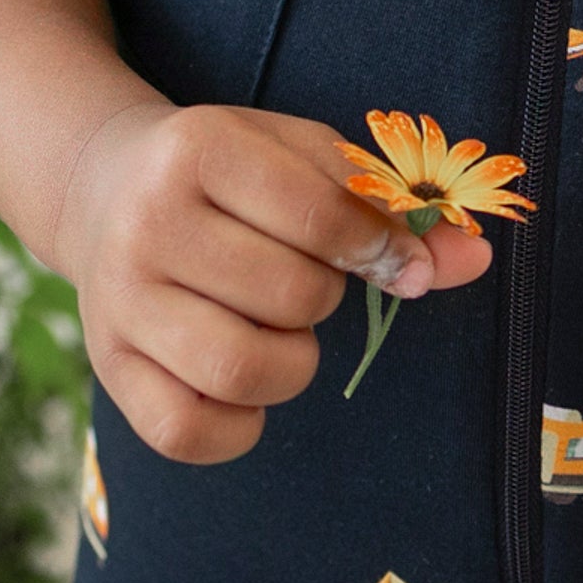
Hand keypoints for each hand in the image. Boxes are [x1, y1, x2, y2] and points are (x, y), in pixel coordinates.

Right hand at [55, 99, 491, 463]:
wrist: (107, 185)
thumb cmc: (230, 170)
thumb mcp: (302, 156)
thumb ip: (388, 204)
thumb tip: (474, 260)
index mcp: (198, 149)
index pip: (320, 216)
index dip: (379, 248)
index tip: (398, 261)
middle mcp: (147, 224)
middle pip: (290, 296)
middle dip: (326, 295)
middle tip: (307, 278)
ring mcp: (119, 302)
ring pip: (242, 369)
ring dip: (292, 361)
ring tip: (279, 327)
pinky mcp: (109, 369)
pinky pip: (188, 433)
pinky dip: (239, 425)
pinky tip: (245, 383)